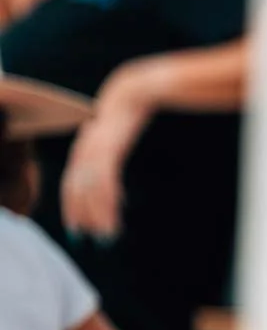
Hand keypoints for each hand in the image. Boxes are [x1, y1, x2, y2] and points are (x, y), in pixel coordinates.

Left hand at [59, 78, 149, 240]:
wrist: (134, 92)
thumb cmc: (127, 111)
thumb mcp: (114, 133)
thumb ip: (109, 150)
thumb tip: (112, 165)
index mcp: (82, 149)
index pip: (70, 184)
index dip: (71, 207)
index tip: (76, 226)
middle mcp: (83, 152)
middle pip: (76, 191)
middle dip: (81, 216)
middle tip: (86, 238)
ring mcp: (94, 152)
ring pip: (91, 192)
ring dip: (99, 216)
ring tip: (107, 234)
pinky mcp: (110, 151)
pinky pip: (106, 182)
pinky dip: (110, 202)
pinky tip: (118, 213)